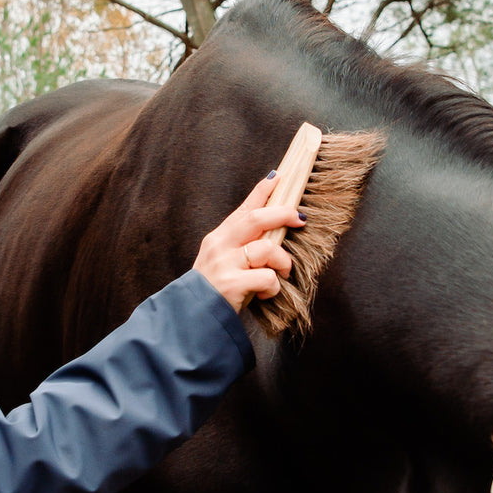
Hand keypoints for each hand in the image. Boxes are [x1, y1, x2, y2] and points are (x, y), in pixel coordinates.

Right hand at [192, 172, 303, 310]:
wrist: (192, 315)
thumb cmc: (214, 287)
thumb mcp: (222, 259)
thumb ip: (241, 244)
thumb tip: (272, 229)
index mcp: (219, 237)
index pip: (243, 208)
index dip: (262, 191)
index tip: (278, 177)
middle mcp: (220, 246)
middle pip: (256, 219)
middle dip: (282, 214)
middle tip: (300, 218)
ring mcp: (225, 264)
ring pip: (267, 249)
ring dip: (283, 261)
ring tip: (282, 273)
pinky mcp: (232, 284)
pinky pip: (267, 278)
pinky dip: (273, 287)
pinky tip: (266, 294)